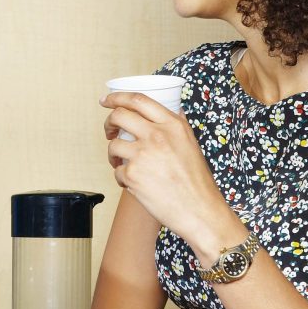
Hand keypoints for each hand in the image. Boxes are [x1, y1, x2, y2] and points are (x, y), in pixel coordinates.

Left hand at [100, 90, 235, 248]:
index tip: (107, 99)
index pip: (138, 100)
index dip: (117, 97)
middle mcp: (157, 135)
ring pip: (113, 145)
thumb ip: (177, 125)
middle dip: (108, 122)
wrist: (200, 211)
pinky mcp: (132, 175)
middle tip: (109, 131)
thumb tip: (172, 108)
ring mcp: (142, 154)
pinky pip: (116, 171)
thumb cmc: (197, 182)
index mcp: (172, 125)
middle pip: (119, 116)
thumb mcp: (192, 144)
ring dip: (113, 154)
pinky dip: (121, 177)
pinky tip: (133, 183)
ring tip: (123, 164)